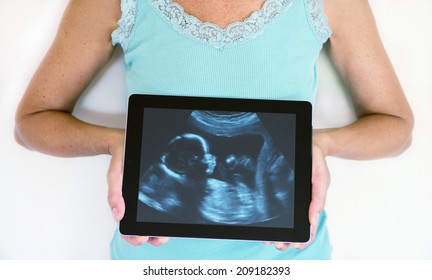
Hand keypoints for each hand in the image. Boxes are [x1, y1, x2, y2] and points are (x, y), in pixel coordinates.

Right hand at [106, 129, 168, 245]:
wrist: (127, 142)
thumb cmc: (121, 160)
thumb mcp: (115, 176)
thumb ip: (114, 194)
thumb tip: (118, 215)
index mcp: (125, 204)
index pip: (129, 229)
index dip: (135, 237)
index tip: (142, 238)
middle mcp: (137, 205)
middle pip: (145, 229)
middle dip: (153, 237)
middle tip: (159, 237)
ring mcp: (147, 200)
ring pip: (155, 222)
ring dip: (161, 229)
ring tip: (167, 230)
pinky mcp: (158, 192)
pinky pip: (162, 209)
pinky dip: (166, 216)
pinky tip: (173, 216)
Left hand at [265, 139, 330, 250]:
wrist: (309, 145)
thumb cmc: (316, 163)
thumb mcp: (322, 179)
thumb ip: (318, 198)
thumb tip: (312, 219)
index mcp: (310, 204)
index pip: (308, 228)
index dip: (302, 239)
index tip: (295, 244)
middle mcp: (298, 204)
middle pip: (292, 228)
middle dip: (285, 239)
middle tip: (278, 243)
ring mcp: (287, 200)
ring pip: (282, 222)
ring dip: (275, 233)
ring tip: (268, 239)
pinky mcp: (277, 192)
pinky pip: (272, 208)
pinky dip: (268, 220)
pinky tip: (263, 225)